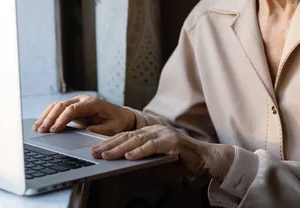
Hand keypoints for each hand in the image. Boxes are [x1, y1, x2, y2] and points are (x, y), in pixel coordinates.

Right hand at [32, 94, 135, 135]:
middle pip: (61, 105)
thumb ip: (100, 130)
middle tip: (41, 130)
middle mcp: (83, 100)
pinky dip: (49, 115)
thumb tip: (86, 131)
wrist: (121, 116)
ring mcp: (77, 102)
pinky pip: (58, 109)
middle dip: (50, 118)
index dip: (61, 119)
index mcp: (92, 103)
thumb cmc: (117, 122)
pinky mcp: (74, 107)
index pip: (72, 109)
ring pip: (57, 105)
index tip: (54, 130)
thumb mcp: (113, 128)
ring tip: (37, 128)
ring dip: (46, 116)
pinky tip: (42, 124)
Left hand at [90, 125, 234, 179]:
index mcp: (149, 133)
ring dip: (120, 148)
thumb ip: (141, 165)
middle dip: (109, 145)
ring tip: (107, 155)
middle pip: (127, 136)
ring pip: (138, 140)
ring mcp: (164, 134)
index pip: (125, 136)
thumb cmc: (181, 161)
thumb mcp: (156, 165)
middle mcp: (154, 130)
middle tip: (95, 152)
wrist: (205, 159)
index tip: (95, 149)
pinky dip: (141, 151)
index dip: (109, 142)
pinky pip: (154, 146)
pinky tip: (130, 156)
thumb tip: (124, 169)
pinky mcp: (173, 141)